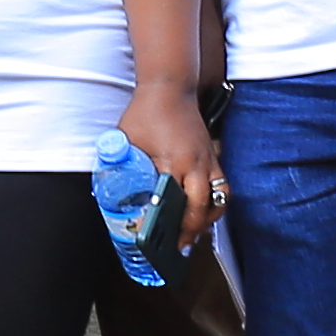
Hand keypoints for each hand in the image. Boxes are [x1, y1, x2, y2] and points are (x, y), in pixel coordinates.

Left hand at [117, 80, 224, 255]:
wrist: (170, 88)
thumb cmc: (147, 113)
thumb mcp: (127, 140)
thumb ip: (123, 166)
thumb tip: (113, 193)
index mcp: (177, 161)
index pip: (179, 201)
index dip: (174, 225)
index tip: (165, 241)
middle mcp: (199, 163)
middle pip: (204, 206)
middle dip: (193, 230)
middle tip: (180, 248)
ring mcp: (210, 160)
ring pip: (219, 199)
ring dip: (208, 219)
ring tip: (193, 236)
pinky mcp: (214, 157)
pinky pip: (222, 187)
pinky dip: (214, 204)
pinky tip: (202, 215)